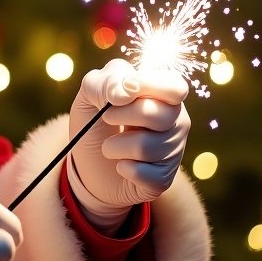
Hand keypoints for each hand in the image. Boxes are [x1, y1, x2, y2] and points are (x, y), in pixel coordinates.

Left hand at [67, 58, 190, 231]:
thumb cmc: (94, 121)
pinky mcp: (163, 179)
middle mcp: (176, 122)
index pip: (175, 88)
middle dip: (122, 115)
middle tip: (105, 117)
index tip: (117, 94)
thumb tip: (125, 91)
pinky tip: (121, 166)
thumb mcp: (91, 94)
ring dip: (114, 145)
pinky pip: (143, 174)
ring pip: (145, 147)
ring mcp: (173, 152)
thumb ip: (106, 81)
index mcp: (164, 95)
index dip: (147, 86)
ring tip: (109, 145)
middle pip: (159, 115)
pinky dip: (122, 168)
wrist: (85, 163)